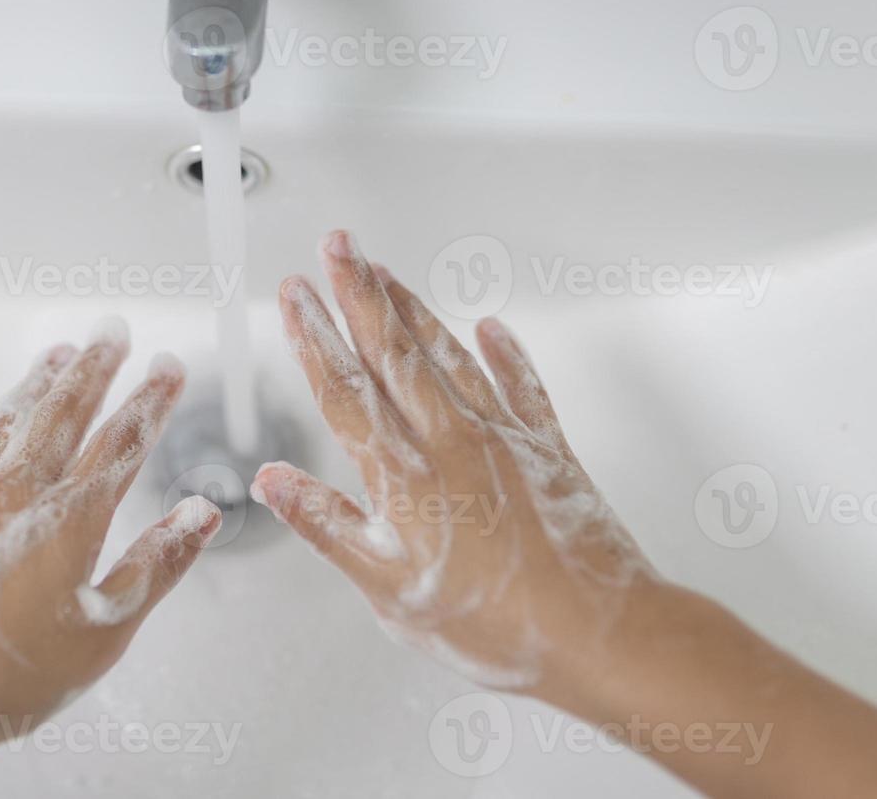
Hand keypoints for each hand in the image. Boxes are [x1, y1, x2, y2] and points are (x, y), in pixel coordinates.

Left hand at [0, 322, 219, 743]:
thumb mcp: (106, 631)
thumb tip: (200, 515)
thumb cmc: (10, 676)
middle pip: (63, 414)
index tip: (168, 369)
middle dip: (93, 369)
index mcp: (71, 519)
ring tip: (53, 356)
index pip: (123, 442)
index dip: (150, 400)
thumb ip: (155, 565)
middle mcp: (16, 496)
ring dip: (32, 386)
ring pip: (5, 425)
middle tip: (111, 333)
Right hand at [253, 231, 656, 706]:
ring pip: (447, 354)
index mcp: (404, 476)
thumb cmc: (495, 625)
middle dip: (359, 291)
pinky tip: (492, 327)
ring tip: (385, 271)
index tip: (293, 293)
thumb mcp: (388, 591)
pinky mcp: (546, 448)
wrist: (600, 633)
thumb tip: (276, 483)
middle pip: (393, 351)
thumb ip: (329, 526)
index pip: (345, 389)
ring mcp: (502, 438)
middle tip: (337, 244)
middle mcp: (450, 441)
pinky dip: (505, 352)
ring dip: (412, 308)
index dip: (313, 336)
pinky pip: (520, 384)